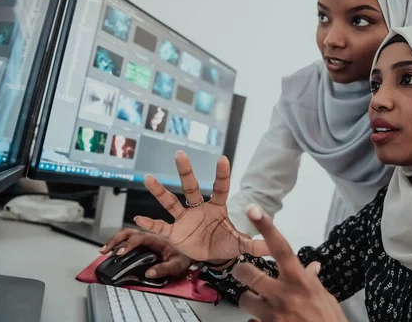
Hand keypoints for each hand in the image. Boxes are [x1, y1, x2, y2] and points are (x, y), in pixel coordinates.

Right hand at [100, 229, 191, 278]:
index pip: (140, 238)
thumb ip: (165, 269)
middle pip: (129, 232)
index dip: (129, 244)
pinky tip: (111, 254)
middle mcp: (150, 238)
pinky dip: (117, 246)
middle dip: (116, 239)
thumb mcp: (177, 265)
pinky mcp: (141, 248)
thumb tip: (149, 273)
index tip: (120, 253)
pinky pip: (127, 243)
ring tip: (104, 251)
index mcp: (158, 240)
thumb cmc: (184, 259)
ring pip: (126, 235)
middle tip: (106, 250)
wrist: (189, 258)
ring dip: (114, 241)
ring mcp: (145, 242)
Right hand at [134, 151, 268, 261]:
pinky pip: (161, 227)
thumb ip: (255, 244)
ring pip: (171, 202)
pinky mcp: (175, 233)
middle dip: (186, 171)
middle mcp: (199, 209)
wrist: (211, 256)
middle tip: (179, 154)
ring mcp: (185, 219)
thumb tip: (272, 245)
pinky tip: (139, 219)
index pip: (220, 188)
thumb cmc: (225, 243)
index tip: (222, 158)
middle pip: (191, 187)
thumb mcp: (241, 244)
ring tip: (149, 178)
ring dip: (160, 191)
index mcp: (217, 208)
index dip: (221, 175)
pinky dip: (150, 224)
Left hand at [232, 205, 346, 321]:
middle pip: (248, 273)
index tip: (253, 210)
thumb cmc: (329, 320)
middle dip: (242, 271)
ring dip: (249, 300)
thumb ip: (311, 281)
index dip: (267, 227)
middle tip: (245, 272)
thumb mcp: (324, 297)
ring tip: (258, 304)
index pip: (280, 248)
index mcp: (299, 281)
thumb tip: (313, 267)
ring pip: (244, 299)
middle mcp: (283, 295)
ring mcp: (272, 315)